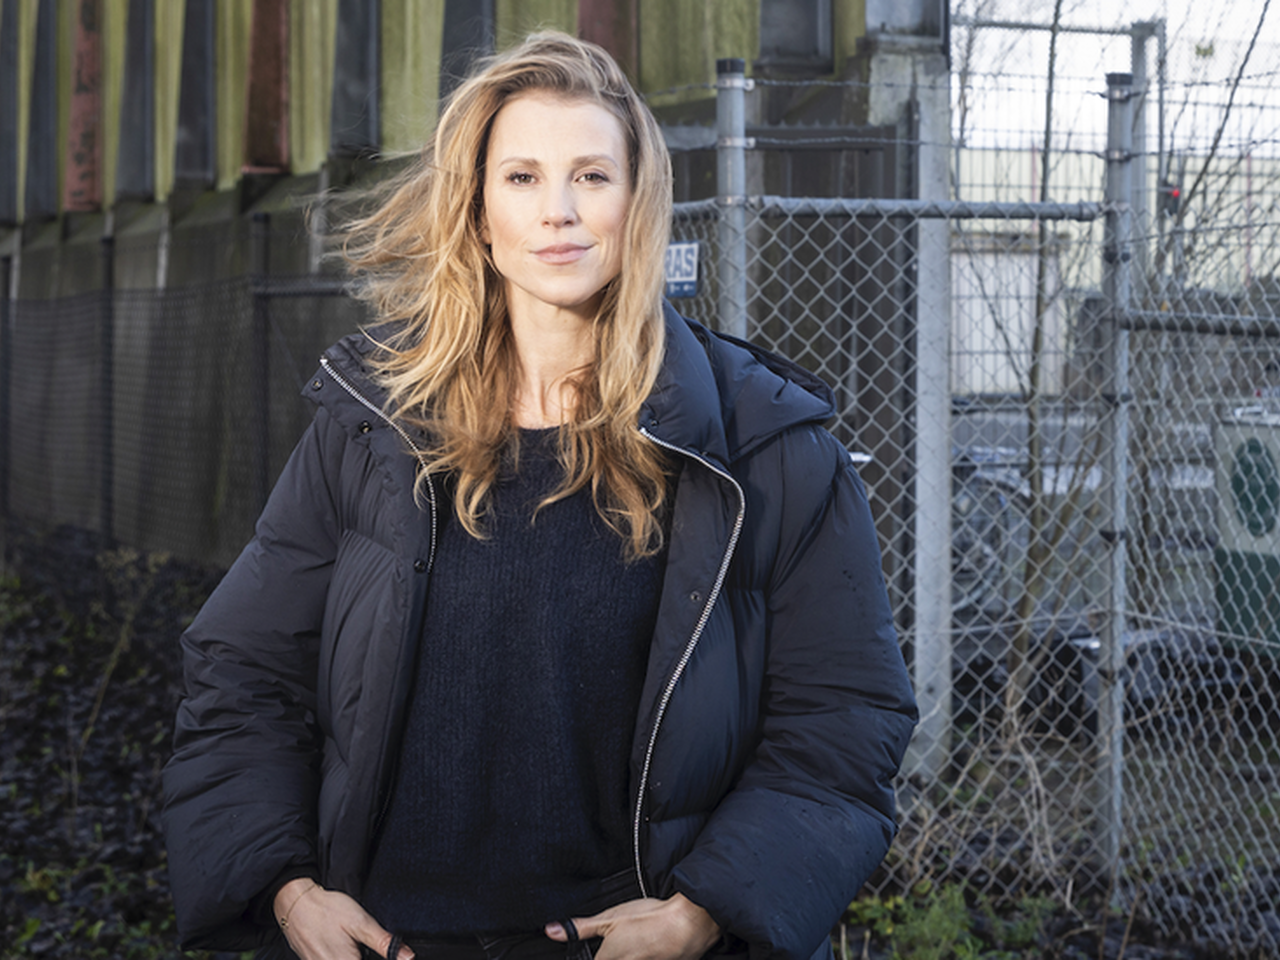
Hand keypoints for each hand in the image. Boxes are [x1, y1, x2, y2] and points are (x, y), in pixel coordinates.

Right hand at [274, 878, 413, 959]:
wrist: (295, 903)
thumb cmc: (327, 910)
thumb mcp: (360, 922)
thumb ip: (384, 942)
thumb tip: (407, 957)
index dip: (380, 959)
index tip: (381, 951)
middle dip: (365, 955)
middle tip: (360, 943)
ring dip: (355, 954)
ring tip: (352, 943)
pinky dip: (340, 955)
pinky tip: (343, 945)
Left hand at [545, 894, 721, 959]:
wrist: (690, 924)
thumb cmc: (651, 918)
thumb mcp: (612, 916)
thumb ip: (581, 928)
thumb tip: (551, 931)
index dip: (594, 956)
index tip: (604, 950)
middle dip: (610, 955)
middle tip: (624, 944)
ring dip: (630, 955)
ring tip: (639, 945)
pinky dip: (645, 958)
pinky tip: (649, 952)